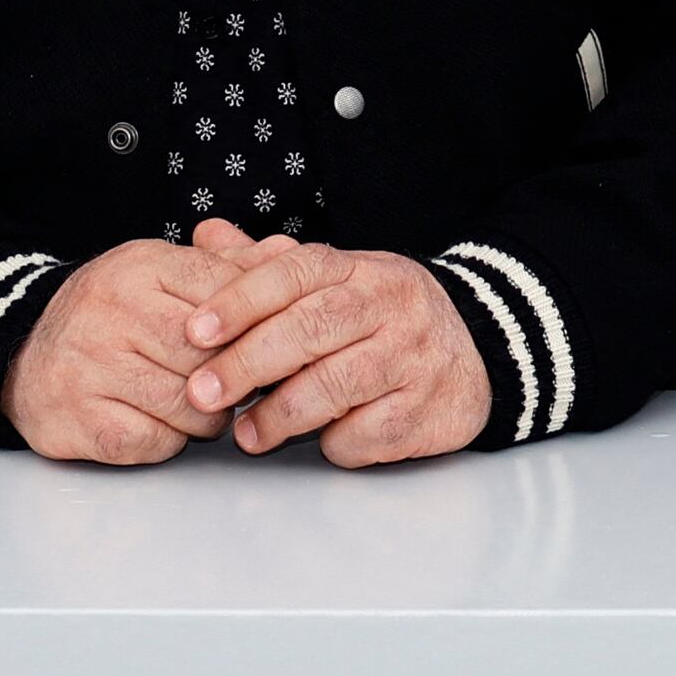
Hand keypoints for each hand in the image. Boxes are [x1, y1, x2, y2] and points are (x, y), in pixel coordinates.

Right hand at [3, 237, 244, 464]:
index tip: (265, 342)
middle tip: (239, 382)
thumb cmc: (109, 315)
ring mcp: (90, 368)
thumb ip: (226, 264)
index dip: (255, 325)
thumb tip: (288, 252)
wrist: (22, 353)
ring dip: (207, 415)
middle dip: (235, 376)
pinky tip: (163, 425)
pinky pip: (154, 441)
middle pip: (210, 355)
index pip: (224, 292)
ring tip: (202, 405)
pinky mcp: (79, 421)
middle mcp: (110, 312)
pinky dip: (170, 440)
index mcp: (138, 267)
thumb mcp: (161, 272)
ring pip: (188, 405)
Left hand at [172, 222, 493, 465]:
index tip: (195, 331)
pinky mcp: (428, 410)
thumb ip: (266, 265)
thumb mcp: (336, 280)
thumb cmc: (384, 318)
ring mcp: (413, 358)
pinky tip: (318, 442)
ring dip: (282, 415)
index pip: (293, 272)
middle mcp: (389, 306)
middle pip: (310, 329)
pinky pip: (370, 432)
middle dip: (247, 363)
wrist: (480, 350)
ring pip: (338, 385)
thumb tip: (205, 234)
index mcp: (358, 269)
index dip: (240, 300)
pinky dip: (337, 442)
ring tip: (246, 434)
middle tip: (202, 392)